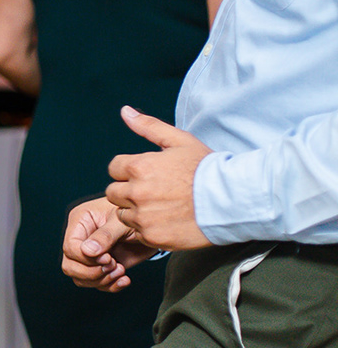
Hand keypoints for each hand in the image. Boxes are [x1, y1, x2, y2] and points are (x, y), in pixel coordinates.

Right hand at [62, 196, 156, 290]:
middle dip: (92, 273)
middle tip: (114, 266)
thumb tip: (88, 251)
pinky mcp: (101, 266)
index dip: (87, 258)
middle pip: (70, 266)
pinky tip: (124, 279)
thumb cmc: (138, 214)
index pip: (70, 247)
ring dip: (101, 280)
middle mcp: (81, 239)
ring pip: (80, 278)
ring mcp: (90, 254)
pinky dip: (110, 286)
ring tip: (121, 271)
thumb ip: (105, 235)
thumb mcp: (123, 222)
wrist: (155, 225)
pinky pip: (95, 283)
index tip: (109, 258)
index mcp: (80, 222)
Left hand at [104, 106, 212, 251]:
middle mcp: (136, 193)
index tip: (149, 174)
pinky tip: (169, 221)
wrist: (234, 200)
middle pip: (113, 193)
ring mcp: (143, 217)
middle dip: (128, 191)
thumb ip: (149, 126)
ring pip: (123, 214)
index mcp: (139, 167)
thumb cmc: (208, 168)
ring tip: (164, 207)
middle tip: (155, 191)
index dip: (129, 170)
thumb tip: (125, 111)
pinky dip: (149, 228)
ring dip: (136, 211)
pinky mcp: (152, 236)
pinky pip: (138, 233)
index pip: (114, 169)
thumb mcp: (180, 141)